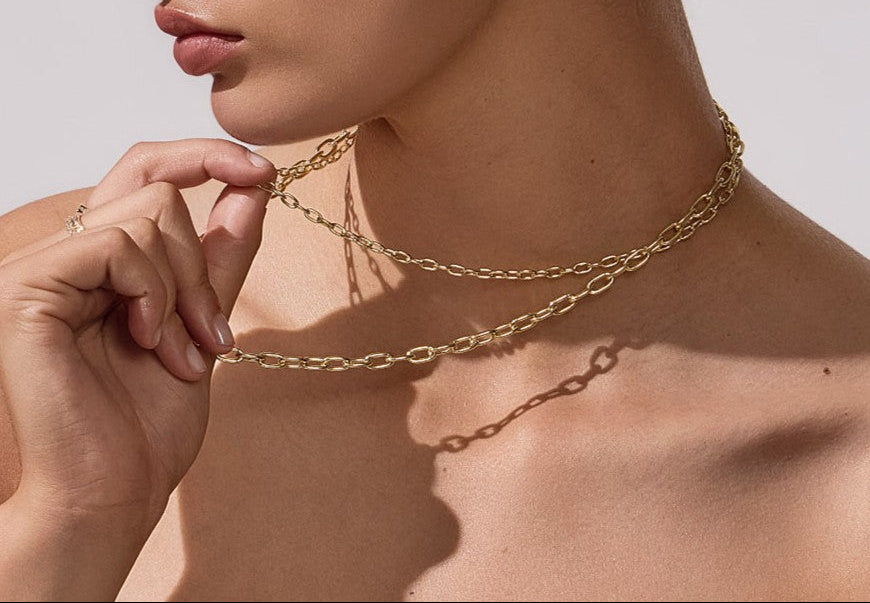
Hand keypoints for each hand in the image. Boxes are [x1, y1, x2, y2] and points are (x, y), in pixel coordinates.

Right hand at [0, 140, 274, 528]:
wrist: (114, 489)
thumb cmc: (149, 421)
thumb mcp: (203, 324)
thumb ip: (222, 258)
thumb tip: (254, 189)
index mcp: (100, 263)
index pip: (145, 173)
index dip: (204, 157)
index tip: (263, 170)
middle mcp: (64, 256)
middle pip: (158, 193)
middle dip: (205, 264)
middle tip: (213, 335)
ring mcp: (38, 269)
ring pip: (146, 216)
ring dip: (186, 291)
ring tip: (181, 353)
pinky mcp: (24, 288)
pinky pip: (115, 246)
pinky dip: (153, 296)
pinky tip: (147, 343)